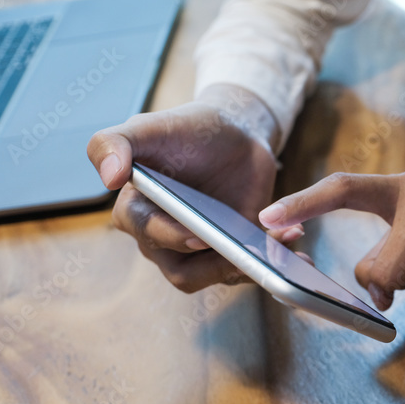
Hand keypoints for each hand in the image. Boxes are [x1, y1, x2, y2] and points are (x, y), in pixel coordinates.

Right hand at [87, 84, 300, 291]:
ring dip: (253, 264)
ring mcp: (200, 253)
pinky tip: (296, 246)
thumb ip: (113, 143)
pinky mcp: (233, 254)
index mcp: (136, 213)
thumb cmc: (185, 130)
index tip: (199, 234)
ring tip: (285, 239)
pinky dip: (273, 264)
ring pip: (219, 276)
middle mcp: (163, 241)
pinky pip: (249, 270)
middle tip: (249, 249)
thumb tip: (107, 176)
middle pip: (183, 272)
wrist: (233, 133)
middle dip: (219, 262)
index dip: (172, 237)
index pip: (147, 236)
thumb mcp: (147, 127)